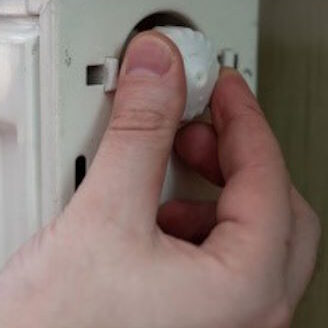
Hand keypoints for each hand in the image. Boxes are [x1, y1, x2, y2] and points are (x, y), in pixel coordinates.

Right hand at [0, 33, 319, 327]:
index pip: (268, 178)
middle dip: (233, 158)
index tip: (217, 85)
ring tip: (162, 172)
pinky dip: (190, 229)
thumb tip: (158, 73)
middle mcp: (248, 319)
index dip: (241, 118)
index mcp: (246, 291)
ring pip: (246, 242)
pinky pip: (213, 269)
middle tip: (195, 124)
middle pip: (274, 212)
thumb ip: (136, 135)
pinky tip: (145, 220)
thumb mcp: (101, 216)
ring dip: (211, 195)